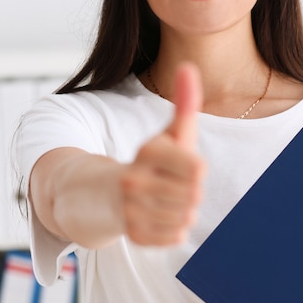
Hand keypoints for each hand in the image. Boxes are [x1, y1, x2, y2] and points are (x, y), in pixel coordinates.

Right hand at [121, 63, 205, 245]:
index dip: (195, 168)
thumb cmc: (150, 161)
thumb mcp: (168, 133)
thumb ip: (184, 102)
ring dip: (183, 210)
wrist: (105, 194)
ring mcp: (130, 209)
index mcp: (148, 151)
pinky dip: (174, 229)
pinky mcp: (132, 235)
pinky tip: (158, 217)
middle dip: (190, 191)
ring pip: (187, 217)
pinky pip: (176, 237)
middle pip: (195, 195)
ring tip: (164, 200)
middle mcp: (134, 179)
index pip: (197, 169)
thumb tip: (188, 66)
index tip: (181, 165)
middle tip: (171, 185)